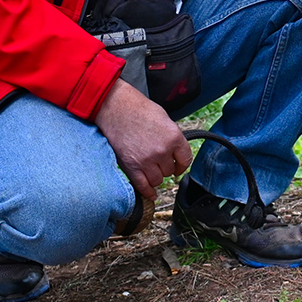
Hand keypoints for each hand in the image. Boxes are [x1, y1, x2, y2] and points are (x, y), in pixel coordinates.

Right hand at [93, 79, 191, 198]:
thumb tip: (174, 151)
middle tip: (158, 162)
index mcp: (174, 137)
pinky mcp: (131, 166)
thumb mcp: (164, 118)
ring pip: (157, 180)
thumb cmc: (138, 109)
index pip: (186, 160)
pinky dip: (147, 192)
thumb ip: (171, 137)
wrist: (115, 107)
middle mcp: (162, 151)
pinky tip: (151, 194)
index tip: (178, 167)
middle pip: (169, 171)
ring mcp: (146, 160)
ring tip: (151, 170)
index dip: (182, 165)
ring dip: (155, 177)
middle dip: (165, 167)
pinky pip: (142, 186)